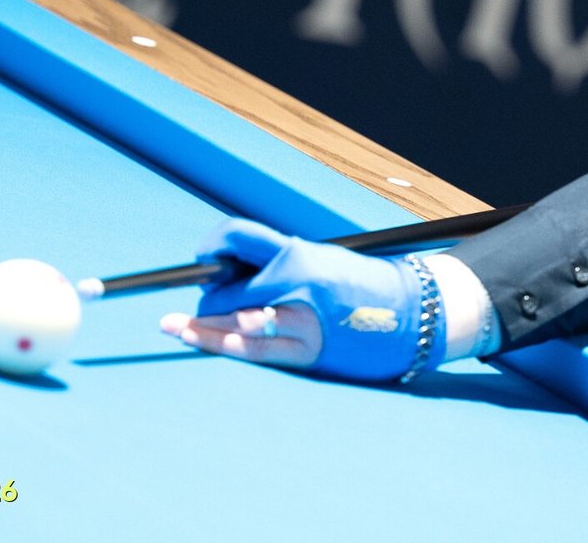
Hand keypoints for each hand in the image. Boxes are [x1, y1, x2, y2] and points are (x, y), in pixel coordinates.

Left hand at [159, 218, 441, 381]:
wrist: (412, 312)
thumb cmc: (363, 286)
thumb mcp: (323, 260)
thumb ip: (283, 266)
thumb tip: (233, 274)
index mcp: (300, 252)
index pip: (241, 236)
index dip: (214, 244)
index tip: (201, 257)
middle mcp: (297, 281)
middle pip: (228, 288)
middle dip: (207, 299)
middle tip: (197, 309)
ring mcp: (302, 318)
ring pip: (234, 323)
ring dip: (201, 327)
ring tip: (174, 328)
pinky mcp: (309, 350)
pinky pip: (257, 349)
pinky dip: (225, 345)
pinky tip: (203, 342)